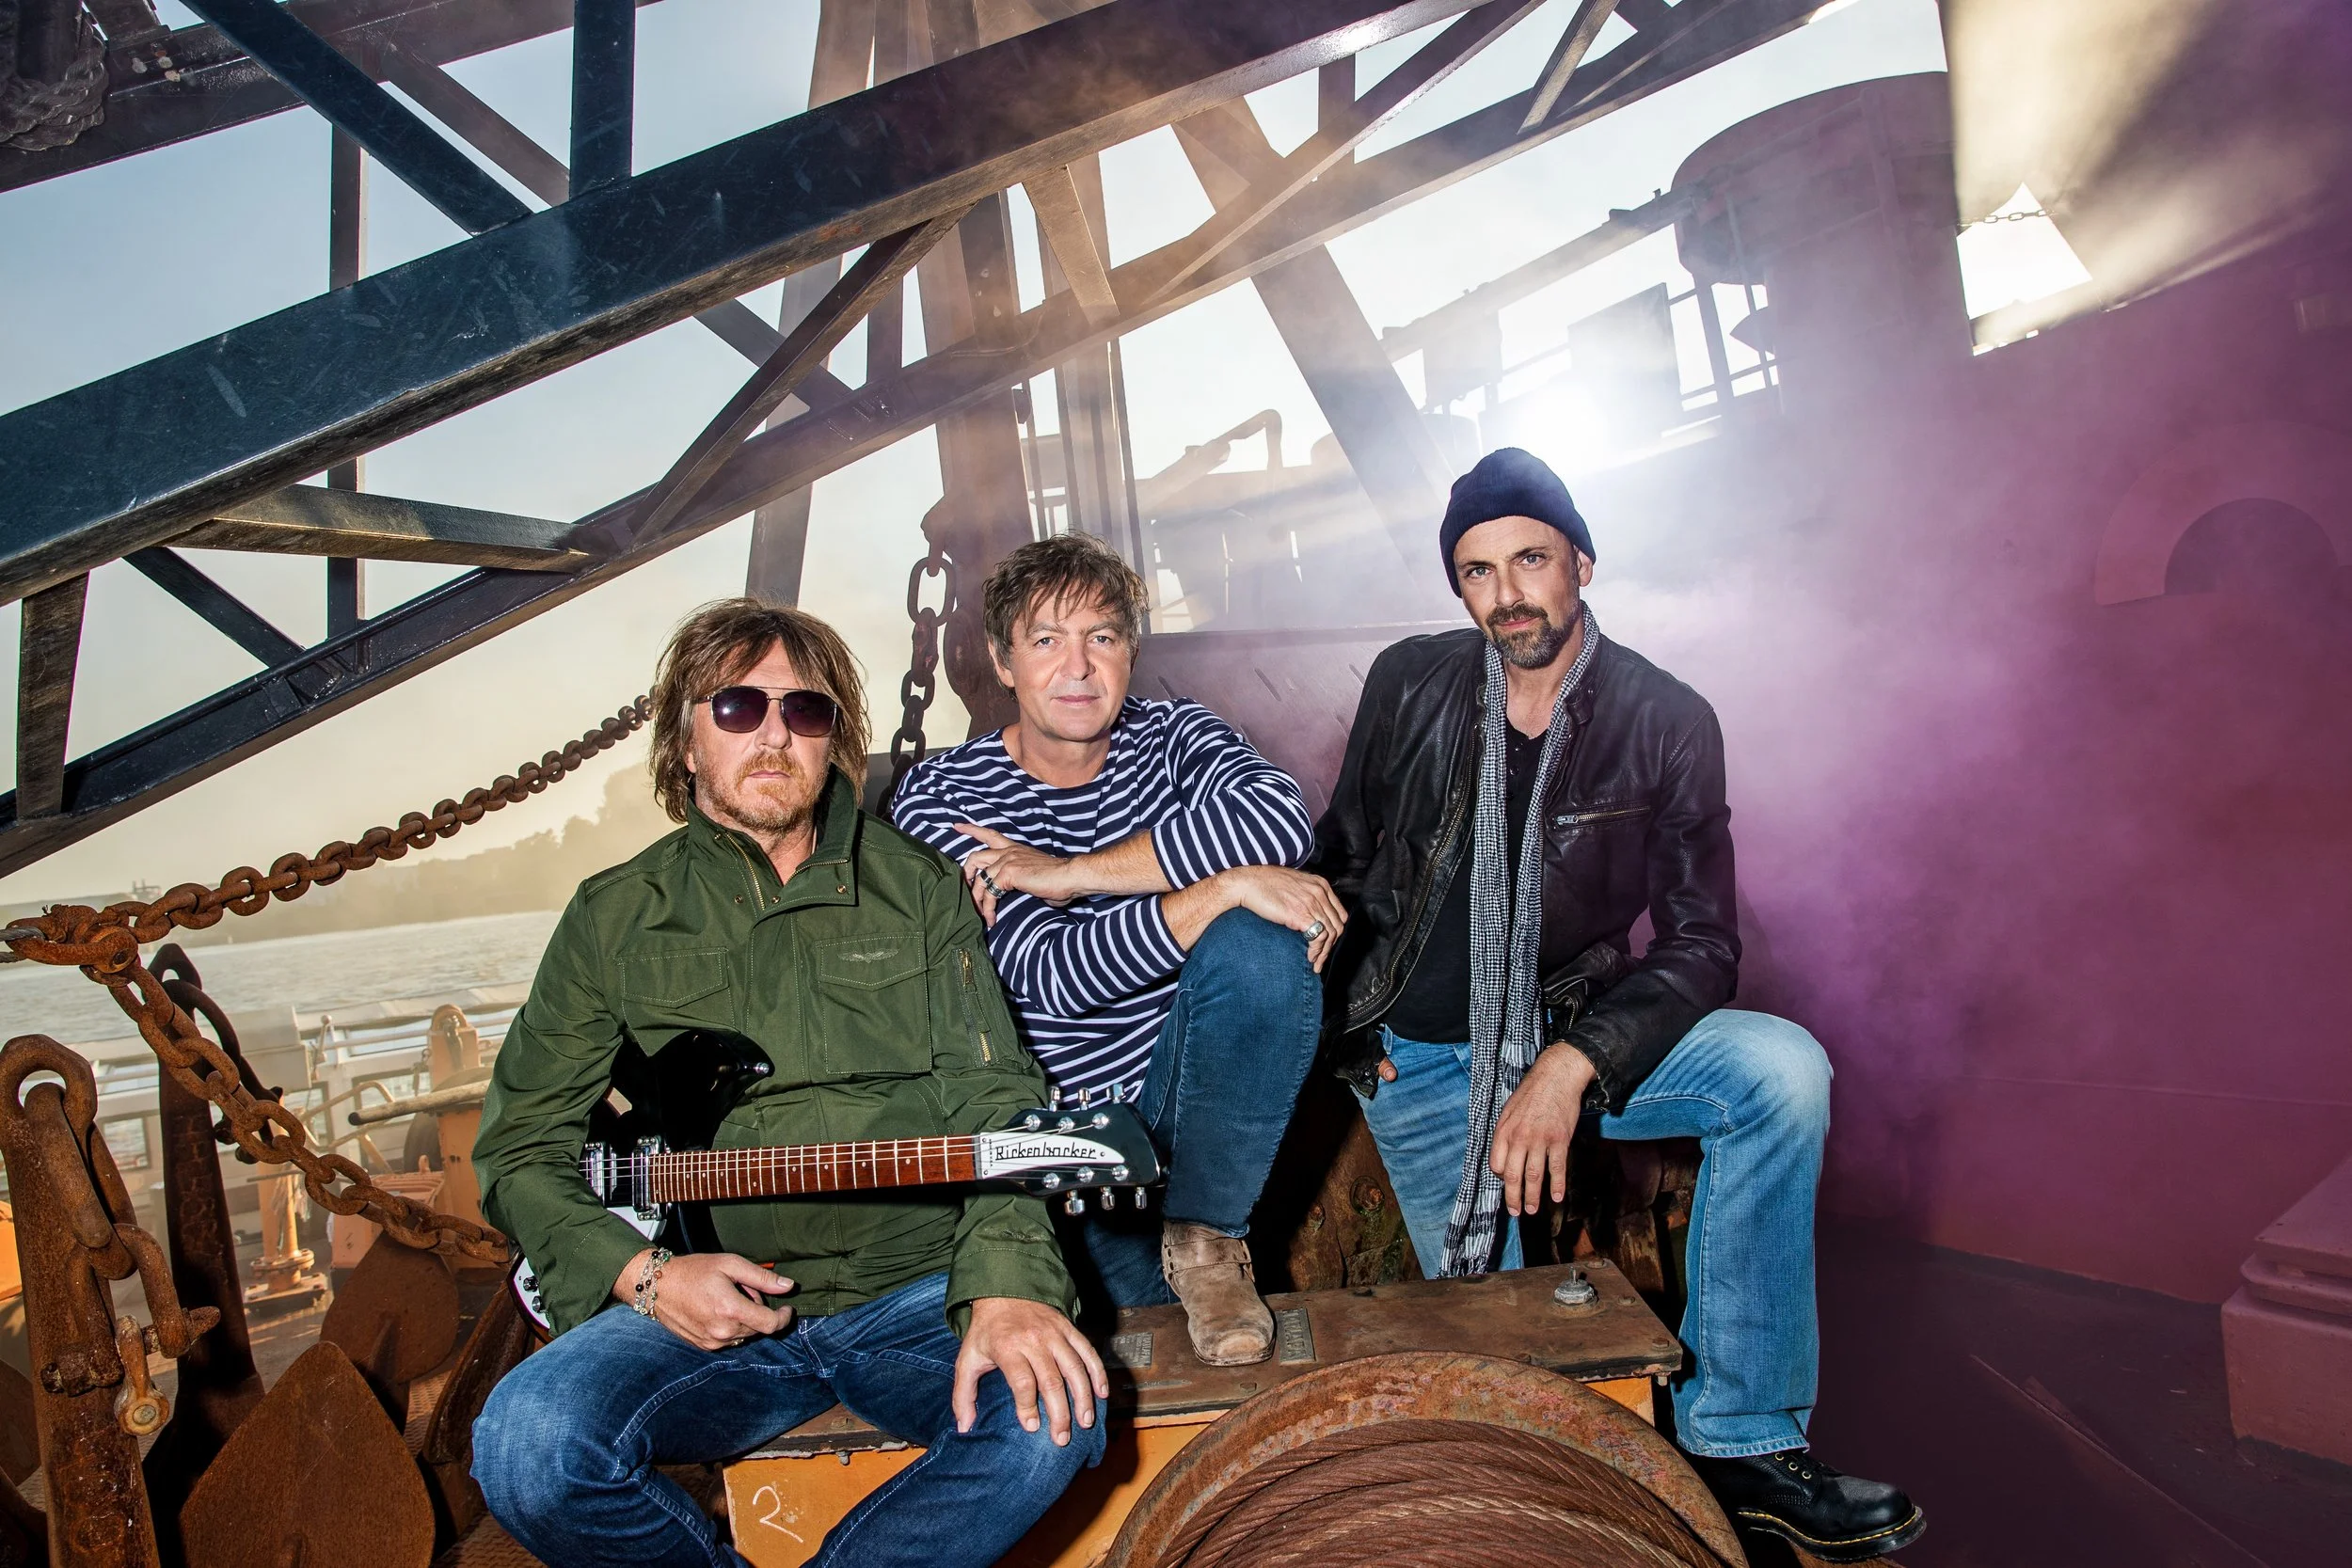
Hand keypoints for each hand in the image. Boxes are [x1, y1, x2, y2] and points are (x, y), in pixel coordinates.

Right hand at [612, 1249, 795, 1351]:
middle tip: (744, 1290)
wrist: (658, 1286)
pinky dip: (731, 1326)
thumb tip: (788, 1286)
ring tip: (727, 1298)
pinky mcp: (703, 1345)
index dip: (783, 1318)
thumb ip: (762, 1278)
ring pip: (744, 1334)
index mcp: (730, 1310)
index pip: (770, 1324)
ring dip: (744, 1319)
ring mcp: (712, 1342)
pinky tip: (717, 1309)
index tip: (786, 1308)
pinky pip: (729, 1340)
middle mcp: (722, 1331)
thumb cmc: (693, 1271)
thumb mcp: (730, 1264)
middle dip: (758, 1310)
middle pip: (757, 1328)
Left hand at [953, 1297, 1106, 1446]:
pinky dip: (1097, 1372)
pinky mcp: (1068, 1328)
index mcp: (1007, 1348)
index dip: (1028, 1407)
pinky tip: (1102, 1393)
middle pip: (1051, 1380)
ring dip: (1083, 1397)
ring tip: (1085, 1422)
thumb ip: (963, 1394)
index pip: (1022, 1382)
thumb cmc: (986, 1332)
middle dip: (1059, 1413)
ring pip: (1074, 1368)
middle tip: (1062, 1438)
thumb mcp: (967, 1359)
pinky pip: (1087, 1351)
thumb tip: (963, 1427)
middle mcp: (1033, 1340)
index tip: (1032, 1428)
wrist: (1003, 1290)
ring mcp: (1054, 1333)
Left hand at [956, 823, 1081, 924]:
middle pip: (975, 857)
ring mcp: (1007, 860)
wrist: (1070, 876)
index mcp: (1015, 848)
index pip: (989, 834)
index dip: (971, 829)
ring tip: (980, 914)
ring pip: (979, 879)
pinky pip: (989, 893)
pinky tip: (992, 918)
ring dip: (977, 899)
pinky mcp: (1008, 873)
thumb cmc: (1059, 879)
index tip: (957, 826)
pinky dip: (988, 908)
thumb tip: (1023, 891)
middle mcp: (1008, 851)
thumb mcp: (1034, 874)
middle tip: (965, 890)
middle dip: (965, 874)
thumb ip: (1021, 880)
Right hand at [1209, 865, 1347, 971]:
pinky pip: (1319, 938)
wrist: (1247, 883)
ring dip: (1323, 952)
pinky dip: (1316, 951)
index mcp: (1320, 884)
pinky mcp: (1301, 915)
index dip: (1334, 931)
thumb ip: (1307, 895)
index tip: (1326, 943)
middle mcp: (1319, 893)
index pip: (1339, 913)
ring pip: (1330, 934)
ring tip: (1315, 962)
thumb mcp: (1294, 884)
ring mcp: (1311, 903)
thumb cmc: (1264, 884)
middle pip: (1337, 925)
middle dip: (1331, 945)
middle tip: (1321, 957)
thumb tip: (1311, 914)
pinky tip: (1309, 957)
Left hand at [1490, 1044, 1595, 1216]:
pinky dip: (1557, 1185)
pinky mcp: (1560, 1139)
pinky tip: (1557, 1197)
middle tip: (1516, 1212)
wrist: (1556, 1076)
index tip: (1506, 1184)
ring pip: (1534, 1176)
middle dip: (1513, 1197)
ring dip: (1533, 1196)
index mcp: (1504, 1130)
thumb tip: (1503, 1156)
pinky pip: (1557, 1168)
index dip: (1499, 1178)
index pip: (1496, 1164)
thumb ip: (1505, 1133)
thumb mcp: (1508, 1110)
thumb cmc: (1531, 1093)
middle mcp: (1519, 1137)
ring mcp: (1540, 1140)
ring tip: (1532, 1210)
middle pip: (1513, 1175)